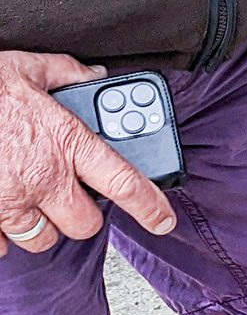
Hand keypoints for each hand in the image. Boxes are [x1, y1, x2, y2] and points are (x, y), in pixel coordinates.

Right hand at [0, 52, 176, 255]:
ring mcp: (9, 201)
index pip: (125, 183)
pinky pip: (1, 246)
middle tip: (71, 197)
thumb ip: (66, 73)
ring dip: (43, 226)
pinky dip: (2, 237)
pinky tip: (2, 214)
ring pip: (43, 239)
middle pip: (85, 223)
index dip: (151, 207)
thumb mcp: (28, 68)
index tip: (163, 221)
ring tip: (33, 203)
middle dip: (82, 214)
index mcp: (65, 142)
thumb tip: (92, 74)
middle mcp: (42, 178)